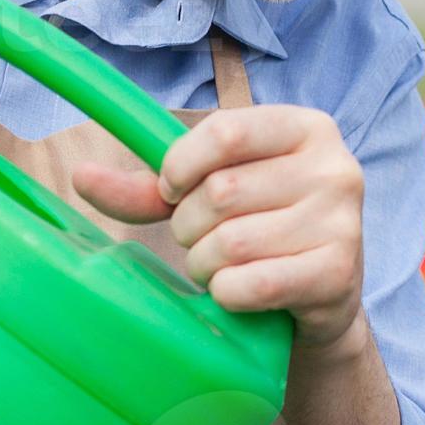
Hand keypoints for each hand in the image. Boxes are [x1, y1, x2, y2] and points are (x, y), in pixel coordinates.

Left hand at [75, 105, 369, 347]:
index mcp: (306, 128)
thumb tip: (81, 177)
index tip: (170, 190)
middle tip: (202, 240)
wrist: (320, 297)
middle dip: (189, 226)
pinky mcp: (339, 274)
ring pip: (231, 243)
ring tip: (220, 267)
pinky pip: (252, 284)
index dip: (180, 165)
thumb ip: (152, 186)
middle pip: (221, 192)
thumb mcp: (211, 193)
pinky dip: (228, 294)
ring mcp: (343, 222)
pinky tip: (238, 293)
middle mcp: (335, 168)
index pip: (225, 130)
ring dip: (206, 264)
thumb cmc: (258, 229)